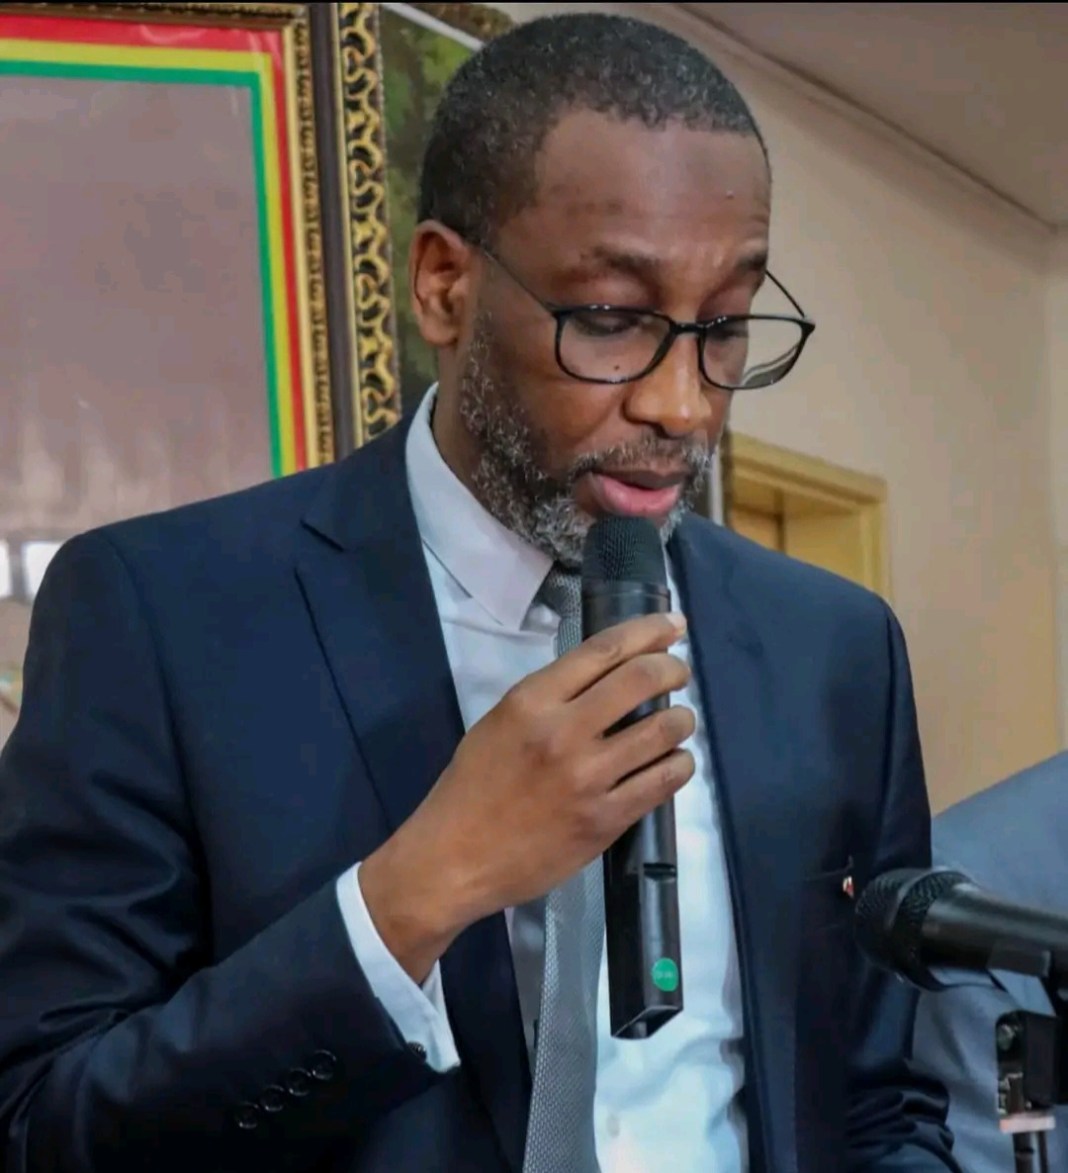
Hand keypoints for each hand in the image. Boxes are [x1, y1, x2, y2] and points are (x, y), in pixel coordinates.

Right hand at [359, 611, 695, 981]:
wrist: (454, 859)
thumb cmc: (472, 787)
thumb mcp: (500, 723)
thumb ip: (550, 697)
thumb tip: (606, 676)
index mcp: (532, 701)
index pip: (604, 650)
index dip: (648, 630)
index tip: (672, 624)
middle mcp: (563, 732)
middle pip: (642, 679)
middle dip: (673, 667)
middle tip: (678, 672)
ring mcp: (588, 778)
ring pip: (664, 730)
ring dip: (682, 719)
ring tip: (679, 721)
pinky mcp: (605, 820)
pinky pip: (664, 782)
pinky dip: (679, 765)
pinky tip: (675, 762)